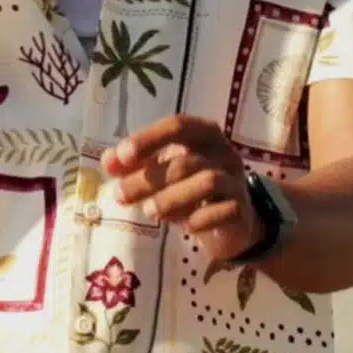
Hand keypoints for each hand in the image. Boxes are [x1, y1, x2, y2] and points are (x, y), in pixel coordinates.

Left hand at [101, 115, 262, 261]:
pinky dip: (201, 217)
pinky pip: (224, 209)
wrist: (230, 221)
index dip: (149, 138)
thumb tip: (109, 161)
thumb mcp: (160, 170)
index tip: (123, 155)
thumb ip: (134, 163)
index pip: (177, 126)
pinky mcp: (242, 208)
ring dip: (172, 198)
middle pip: (185, 160)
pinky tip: (184, 226)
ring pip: (207, 181)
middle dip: (149, 178)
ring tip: (148, 211)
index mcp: (202, 133)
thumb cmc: (189, 186)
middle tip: (120, 195)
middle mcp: (223, 151)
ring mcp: (235, 179)